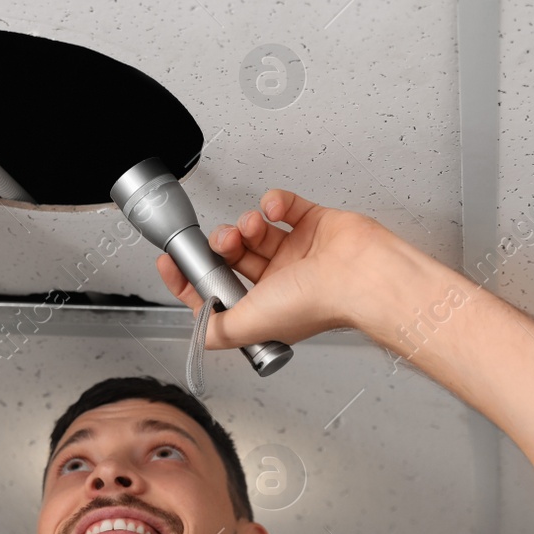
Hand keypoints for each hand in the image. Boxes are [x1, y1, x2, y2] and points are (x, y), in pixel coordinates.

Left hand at [155, 188, 396, 349]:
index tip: (172, 262)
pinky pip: (283, 206)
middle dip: (221, 246)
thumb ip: (215, 331)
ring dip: (244, 224)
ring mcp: (298, 252)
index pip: (218, 293)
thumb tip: (196, 330)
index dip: (191, 278)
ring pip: (255, 231)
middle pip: (234, 258)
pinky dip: (273, 202)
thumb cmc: (318, 303)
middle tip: (225, 243)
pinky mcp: (314, 224)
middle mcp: (282, 282)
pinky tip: (274, 210)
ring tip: (251, 227)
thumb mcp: (249, 325)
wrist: (362, 276)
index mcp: (266, 308)